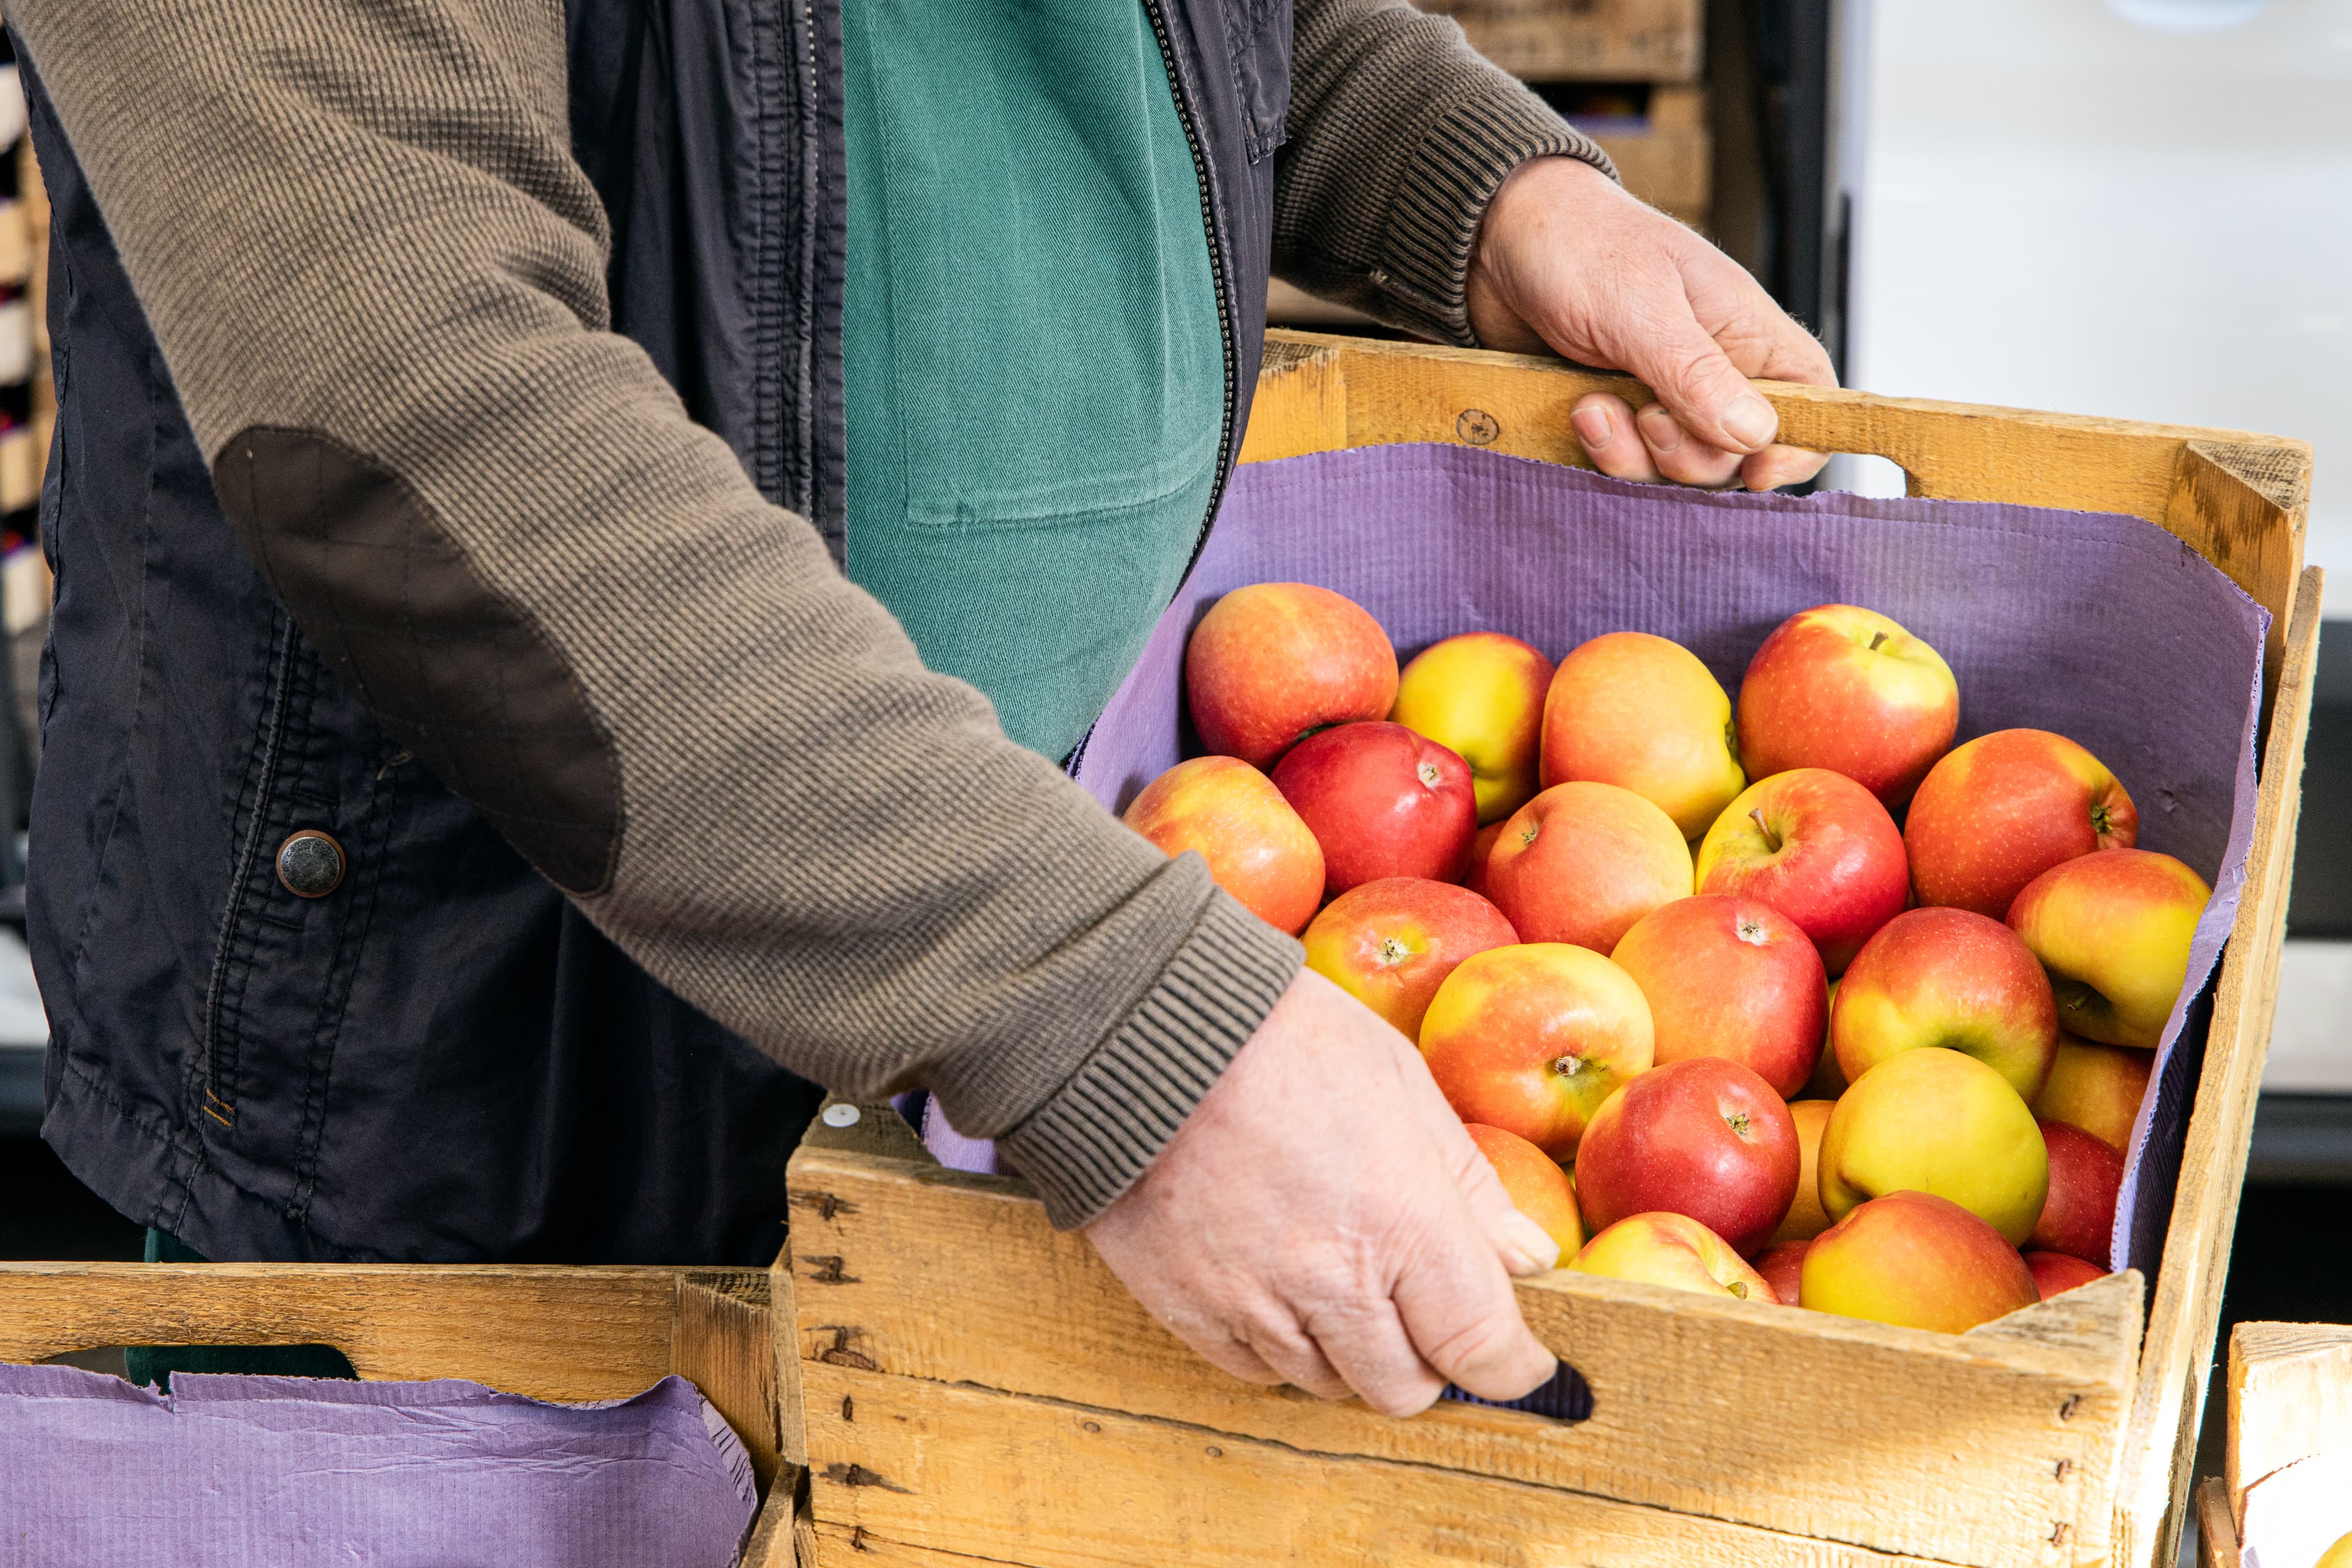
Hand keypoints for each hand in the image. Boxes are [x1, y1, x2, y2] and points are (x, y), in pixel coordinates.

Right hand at [1083, 968, 1560, 1417]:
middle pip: (1405, 1388)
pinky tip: (1279, 1282)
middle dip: (1427, 1358)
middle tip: (1419, 1304)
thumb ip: (1468, 1184)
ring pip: (1329, 1386)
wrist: (1139, 1026)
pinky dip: (1280, 1345)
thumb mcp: (1400, 1083)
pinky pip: (1254, 1371)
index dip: (1513, 1366)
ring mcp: (1253, 1303)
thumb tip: (1527, 1259)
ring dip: (1351, 1351)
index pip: (1481, 1349)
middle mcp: (1331, 1281)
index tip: (1518, 1358)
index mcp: (1401, 1220)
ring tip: (1338, 1274)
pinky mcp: (1187, 1309)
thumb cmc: (1283, 1036)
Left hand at [1465, 156, 1837, 491]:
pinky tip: (1577, 412)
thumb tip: (1755, 434)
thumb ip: (1696, 372)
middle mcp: (1711, 371)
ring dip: (1632, 456)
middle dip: (1687, 454)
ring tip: (1592, 407)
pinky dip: (1600, 452)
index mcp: (1745, 332)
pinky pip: (1622, 464)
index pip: (1808, 400)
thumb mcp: (1641, 306)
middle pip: (1734, 454)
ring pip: (1672, 469)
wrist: (1493, 237)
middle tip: (1642, 415)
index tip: (1757, 471)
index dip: (1797, 446)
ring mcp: (1659, 397)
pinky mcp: (1612, 415)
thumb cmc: (1579, 244)